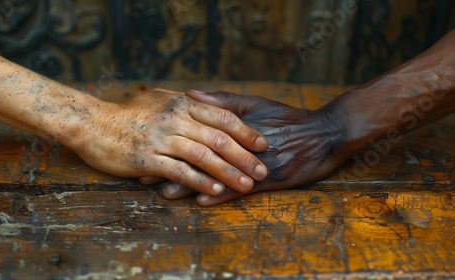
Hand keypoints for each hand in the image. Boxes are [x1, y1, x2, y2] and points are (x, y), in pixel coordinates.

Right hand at [70, 88, 267, 195]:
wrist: (93, 124)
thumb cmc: (129, 114)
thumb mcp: (160, 99)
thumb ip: (186, 103)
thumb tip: (211, 105)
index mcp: (182, 103)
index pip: (222, 116)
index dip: (246, 131)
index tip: (263, 144)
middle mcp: (175, 118)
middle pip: (218, 138)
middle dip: (244, 156)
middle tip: (263, 169)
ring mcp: (161, 139)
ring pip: (203, 156)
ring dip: (228, 172)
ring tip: (247, 185)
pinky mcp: (147, 158)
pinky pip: (180, 171)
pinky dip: (200, 181)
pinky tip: (215, 191)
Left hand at [161, 90, 351, 205]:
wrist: (325, 134)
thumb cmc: (288, 118)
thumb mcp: (256, 104)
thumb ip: (222, 101)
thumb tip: (189, 94)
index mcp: (235, 126)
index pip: (197, 134)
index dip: (173, 142)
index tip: (149, 146)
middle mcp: (242, 145)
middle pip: (202, 157)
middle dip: (173, 167)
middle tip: (147, 176)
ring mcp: (256, 163)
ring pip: (218, 175)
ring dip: (191, 185)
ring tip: (166, 193)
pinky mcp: (271, 180)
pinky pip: (241, 189)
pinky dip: (221, 195)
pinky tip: (202, 202)